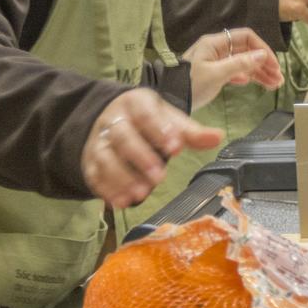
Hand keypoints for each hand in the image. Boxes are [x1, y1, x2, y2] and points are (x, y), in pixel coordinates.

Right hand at [82, 89, 222, 208]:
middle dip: (140, 156)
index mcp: (134, 104)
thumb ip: (191, 132)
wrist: (112, 119)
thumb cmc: (148, 122)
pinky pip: (94, 176)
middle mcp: (113, 121)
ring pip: (105, 158)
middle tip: (159, 176)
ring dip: (121, 177)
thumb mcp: (169, 120)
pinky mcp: (90, 162)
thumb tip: (217, 137)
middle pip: (122, 136)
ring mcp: (99, 142)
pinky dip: (106, 190)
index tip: (176, 147)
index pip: (144, 113)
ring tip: (141, 194)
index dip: (158, 130)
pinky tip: (121, 203)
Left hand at [183, 28, 282, 108]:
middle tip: (278, 78)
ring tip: (273, 84)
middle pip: (246, 51)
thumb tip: (262, 55)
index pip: (245, 38)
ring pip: (242, 62)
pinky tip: (254, 83)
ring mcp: (214, 61)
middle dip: (263, 63)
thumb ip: (240, 64)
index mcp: (214, 43)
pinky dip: (246, 77)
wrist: (169, 102)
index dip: (262, 49)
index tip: (274, 65)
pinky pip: (234, 71)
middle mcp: (215, 49)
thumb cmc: (190, 86)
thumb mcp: (216, 74)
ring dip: (258, 72)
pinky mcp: (213, 74)